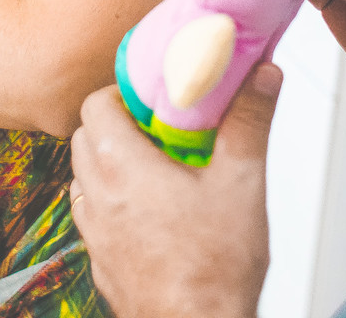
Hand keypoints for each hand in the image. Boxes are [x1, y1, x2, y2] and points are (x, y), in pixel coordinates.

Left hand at [70, 64, 281, 317]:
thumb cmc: (214, 269)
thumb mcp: (243, 181)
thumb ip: (249, 121)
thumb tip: (261, 76)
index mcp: (122, 166)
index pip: (96, 104)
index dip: (122, 92)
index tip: (154, 96)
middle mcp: (97, 196)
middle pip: (86, 137)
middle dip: (118, 124)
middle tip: (160, 127)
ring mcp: (94, 232)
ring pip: (85, 178)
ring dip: (111, 163)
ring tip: (157, 167)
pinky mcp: (100, 260)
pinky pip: (93, 216)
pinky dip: (112, 202)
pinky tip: (151, 210)